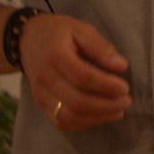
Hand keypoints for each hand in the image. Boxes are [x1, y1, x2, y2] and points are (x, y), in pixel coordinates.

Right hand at [17, 14, 130, 131]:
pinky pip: (60, 122)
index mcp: (55, 56)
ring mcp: (40, 94)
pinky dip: (83, 123)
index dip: (106, 86)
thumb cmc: (58, 33)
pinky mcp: (40, 104)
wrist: (27, 39)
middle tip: (126, 101)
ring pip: (68, 117)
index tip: (125, 88)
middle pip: (76, 102)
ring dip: (96, 118)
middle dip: (105, 106)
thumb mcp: (82, 30)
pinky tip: (101, 116)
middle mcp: (44, 79)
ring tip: (118, 111)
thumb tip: (121, 66)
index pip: (82, 78)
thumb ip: (101, 48)